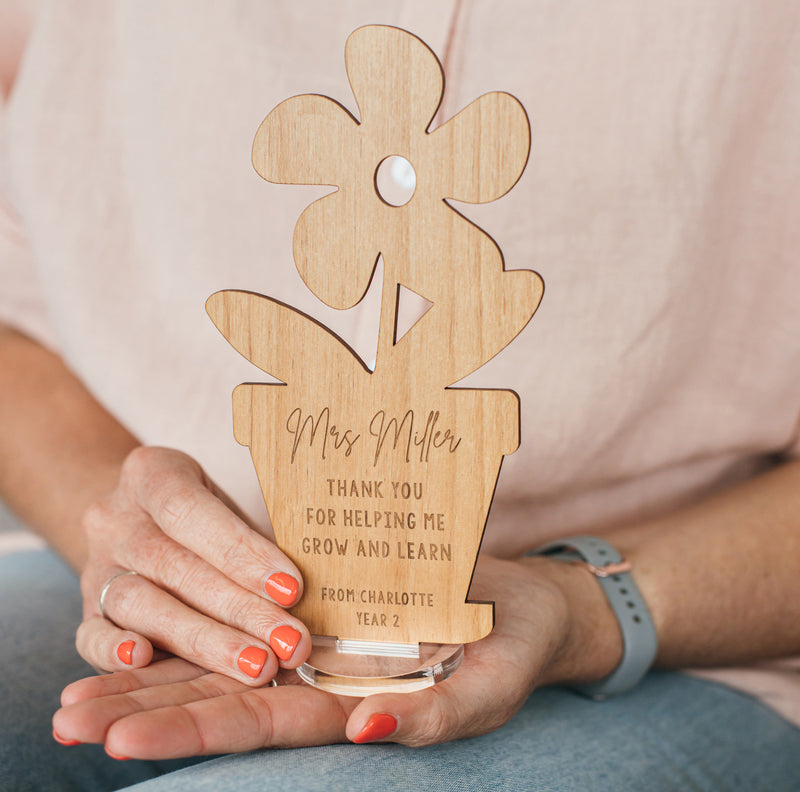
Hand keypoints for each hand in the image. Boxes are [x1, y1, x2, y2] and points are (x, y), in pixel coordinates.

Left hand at [53, 555, 622, 755]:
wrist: (523, 599)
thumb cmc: (515, 652)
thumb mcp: (486, 693)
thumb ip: (432, 717)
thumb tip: (365, 733)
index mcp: (349, 706)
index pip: (258, 724)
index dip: (192, 732)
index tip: (120, 739)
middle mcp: (320, 674)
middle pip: (223, 694)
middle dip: (146, 708)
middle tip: (68, 717)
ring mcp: (319, 628)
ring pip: (227, 648)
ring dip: (158, 662)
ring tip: (82, 682)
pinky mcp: (327, 584)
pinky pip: (260, 592)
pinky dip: (213, 598)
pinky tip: (161, 599)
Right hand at [77, 446, 310, 684]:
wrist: (133, 516)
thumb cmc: (202, 514)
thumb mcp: (226, 504)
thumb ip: (254, 537)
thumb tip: (311, 588)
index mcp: (151, 473)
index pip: (192, 510)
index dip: (242, 551)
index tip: (292, 589)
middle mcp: (114, 517)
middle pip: (174, 565)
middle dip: (239, 609)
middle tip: (289, 643)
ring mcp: (95, 564)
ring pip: (140, 604)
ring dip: (203, 640)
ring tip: (256, 665)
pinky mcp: (84, 610)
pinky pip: (91, 634)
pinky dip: (117, 653)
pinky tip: (149, 663)